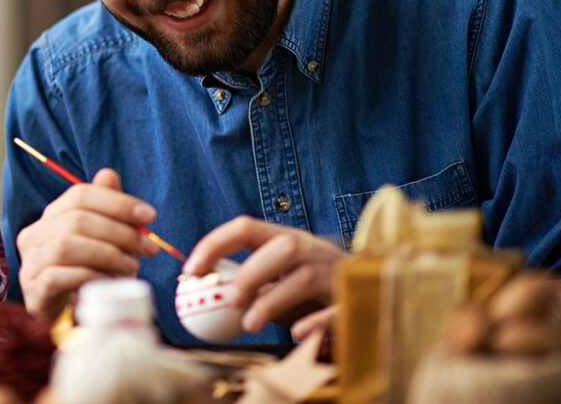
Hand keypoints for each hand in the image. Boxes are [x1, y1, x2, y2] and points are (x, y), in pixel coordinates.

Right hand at [15, 168, 159, 319]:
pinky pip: (58, 277)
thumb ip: (106, 207)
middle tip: (147, 247)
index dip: (117, 202)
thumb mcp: (103, 238)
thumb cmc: (87, 270)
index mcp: (51, 215)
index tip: (150, 216)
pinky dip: (90, 276)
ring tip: (131, 267)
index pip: (80, 195)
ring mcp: (30, 264)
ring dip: (106, 254)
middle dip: (119, 232)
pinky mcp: (34, 291)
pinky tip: (110, 281)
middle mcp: (34, 235)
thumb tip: (109, 175)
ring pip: (65, 246)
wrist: (67, 314)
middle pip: (76, 220)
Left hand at [182, 216, 344, 336]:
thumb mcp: (279, 281)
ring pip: (303, 277)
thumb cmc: (311, 290)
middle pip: (281, 247)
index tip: (191, 271)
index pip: (246, 227)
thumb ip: (249, 284)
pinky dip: (314, 321)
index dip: (215, 244)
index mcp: (287, 239)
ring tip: (250, 324)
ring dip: (272, 300)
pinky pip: (335, 308)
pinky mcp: (353, 299)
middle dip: (251, 271)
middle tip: (230, 299)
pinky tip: (297, 333)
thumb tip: (205, 294)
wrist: (369, 292)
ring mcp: (335, 272)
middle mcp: (311, 249)